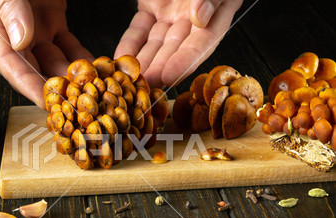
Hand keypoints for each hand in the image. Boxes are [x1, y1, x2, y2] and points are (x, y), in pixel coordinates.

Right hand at [0, 0, 92, 108]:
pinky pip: (68, 45)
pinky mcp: (53, 19)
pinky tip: (97, 71)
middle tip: (73, 106)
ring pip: (54, 60)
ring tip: (90, 93)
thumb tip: (21, 41)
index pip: (9, 62)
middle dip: (53, 89)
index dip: (27, 85)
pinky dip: (82, 58)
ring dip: (71, 77)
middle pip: (32, 68)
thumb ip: (9, 6)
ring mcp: (33, 27)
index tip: (47, 104)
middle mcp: (12, 31)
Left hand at [114, 0, 243, 88]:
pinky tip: (121, 59)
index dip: (185, 62)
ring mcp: (172, 14)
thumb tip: (200, 18)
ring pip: (156, 44)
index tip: (169, 77)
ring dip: (143, 62)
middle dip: (159, 69)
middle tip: (144, 86)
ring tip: (130, 80)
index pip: (202, 43)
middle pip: (176, 50)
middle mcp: (195, 18)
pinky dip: (131, 44)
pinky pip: (140, 29)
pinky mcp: (152, 8)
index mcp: (218, 10)